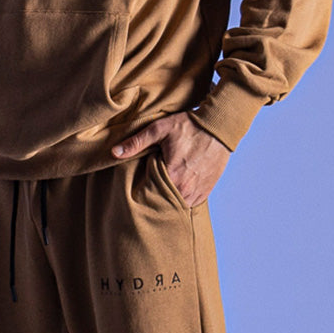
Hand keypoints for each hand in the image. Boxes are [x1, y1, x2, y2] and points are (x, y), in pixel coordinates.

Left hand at [112, 111, 229, 207]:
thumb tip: (114, 152)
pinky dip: (181, 200)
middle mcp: (185, 188)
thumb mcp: (159, 129)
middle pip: (162, 203)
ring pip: (177, 206)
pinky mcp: (206, 191)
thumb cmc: (189, 126)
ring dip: (168, 201)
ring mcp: (197, 191)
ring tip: (159, 193)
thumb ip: (136, 142)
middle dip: (153, 199)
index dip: (141, 192)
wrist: (219, 127)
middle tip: (145, 193)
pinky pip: (189, 204)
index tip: (134, 189)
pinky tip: (174, 193)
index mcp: (172, 174)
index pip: (149, 194)